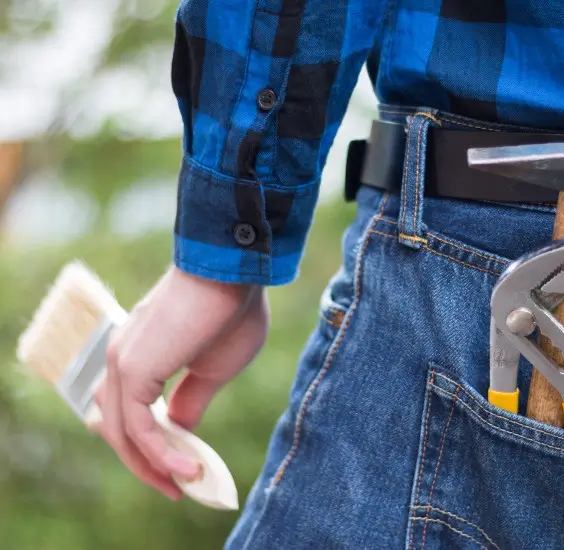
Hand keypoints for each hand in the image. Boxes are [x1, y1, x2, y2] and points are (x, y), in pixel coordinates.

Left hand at [93, 265, 268, 499]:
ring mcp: (122, 363)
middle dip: (149, 464)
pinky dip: (160, 454)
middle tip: (179, 487)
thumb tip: (180, 431)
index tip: (185, 469)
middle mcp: (121, 359)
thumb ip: (193, 399)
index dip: (155, 445)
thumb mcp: (215, 369)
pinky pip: (139, 429)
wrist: (233, 271)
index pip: (131, 412)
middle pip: (120, 428)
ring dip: (151, 465)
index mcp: (139, 355)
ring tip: (183, 483)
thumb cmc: (233, 310)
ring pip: (124, 434)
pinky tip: (187, 467)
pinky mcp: (133, 370)